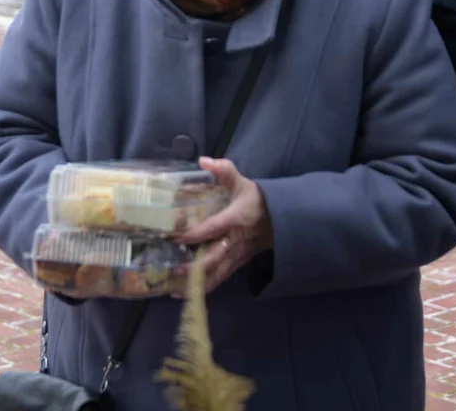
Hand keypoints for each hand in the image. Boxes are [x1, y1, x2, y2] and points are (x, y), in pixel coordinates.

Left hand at [174, 157, 272, 294]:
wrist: (282, 217)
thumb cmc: (258, 200)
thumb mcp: (243, 182)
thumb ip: (224, 171)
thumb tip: (203, 160)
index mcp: (234, 219)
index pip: (212, 229)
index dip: (193, 234)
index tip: (173, 237)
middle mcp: (235, 241)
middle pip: (214, 258)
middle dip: (193, 268)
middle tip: (173, 271)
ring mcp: (238, 255)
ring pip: (217, 274)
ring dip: (197, 285)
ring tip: (175, 292)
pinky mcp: (239, 263)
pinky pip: (222, 277)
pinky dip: (206, 287)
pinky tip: (188, 293)